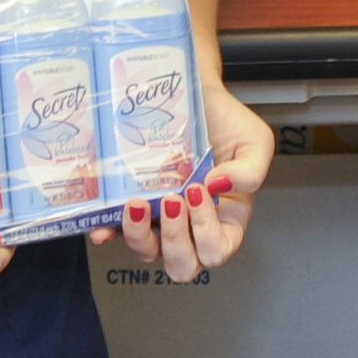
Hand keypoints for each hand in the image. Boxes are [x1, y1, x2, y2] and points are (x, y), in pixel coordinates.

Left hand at [99, 84, 271, 280]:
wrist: (194, 93)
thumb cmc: (226, 122)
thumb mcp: (255, 143)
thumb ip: (251, 172)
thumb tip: (218, 187)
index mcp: (226, 218)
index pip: (217, 249)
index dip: (207, 232)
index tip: (200, 191)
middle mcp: (191, 224)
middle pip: (182, 265)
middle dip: (174, 240)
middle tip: (173, 201)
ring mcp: (159, 217)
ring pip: (147, 253)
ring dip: (140, 236)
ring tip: (138, 202)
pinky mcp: (131, 205)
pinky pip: (114, 230)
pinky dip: (107, 231)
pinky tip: (102, 223)